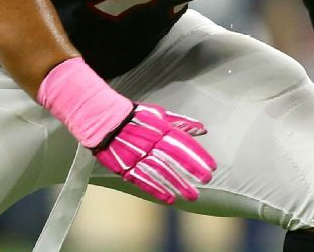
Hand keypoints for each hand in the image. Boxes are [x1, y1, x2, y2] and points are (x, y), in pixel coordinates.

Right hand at [92, 104, 215, 204]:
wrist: (103, 119)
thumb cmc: (134, 116)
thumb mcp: (158, 114)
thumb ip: (181, 123)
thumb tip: (202, 129)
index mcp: (159, 129)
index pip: (183, 143)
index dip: (198, 156)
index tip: (211, 167)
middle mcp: (150, 143)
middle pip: (173, 159)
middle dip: (191, 171)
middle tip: (206, 182)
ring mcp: (137, 156)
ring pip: (160, 172)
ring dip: (177, 185)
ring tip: (191, 196)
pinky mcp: (125, 167)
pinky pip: (142, 180)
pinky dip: (156, 190)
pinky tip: (168, 199)